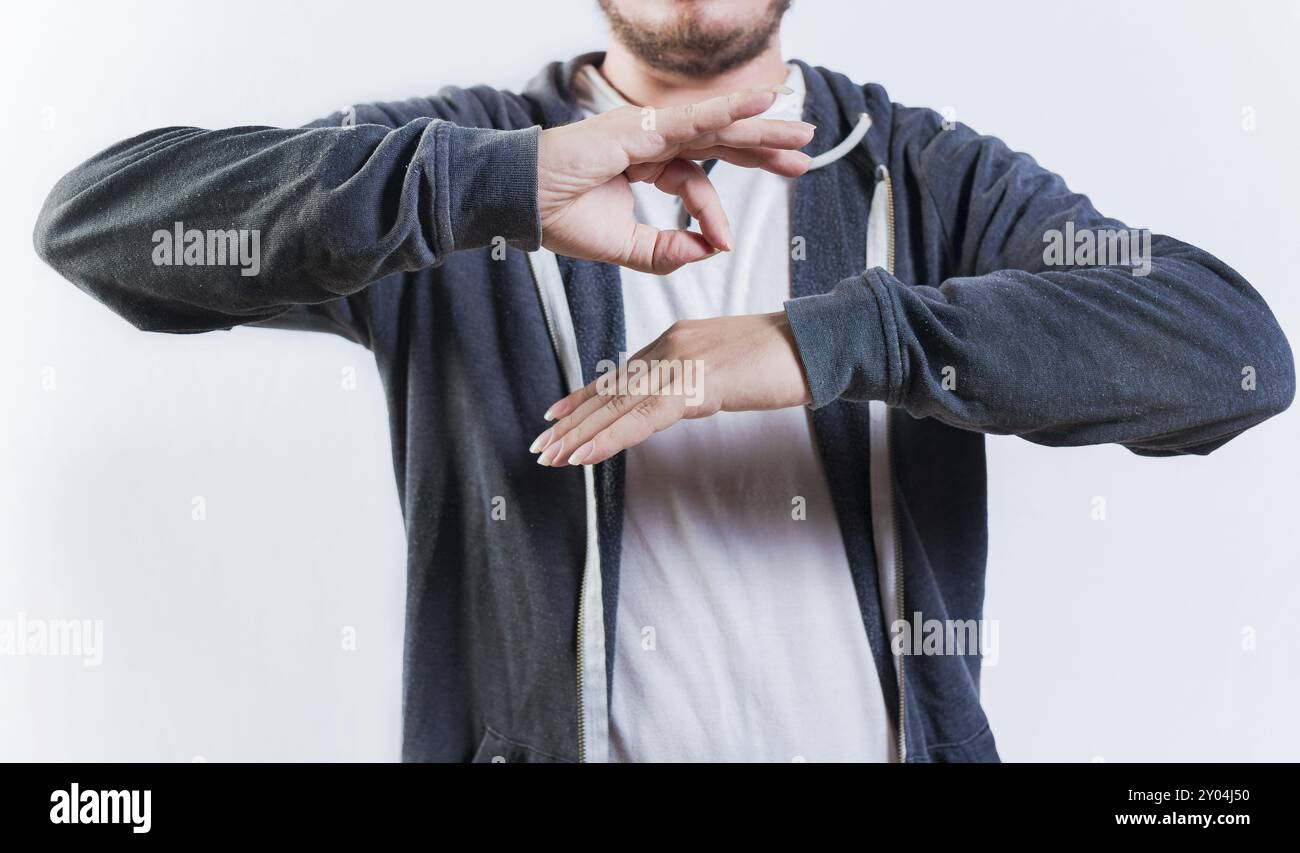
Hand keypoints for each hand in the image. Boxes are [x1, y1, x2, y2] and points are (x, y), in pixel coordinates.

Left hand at [530, 311, 811, 465]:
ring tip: (551, 456)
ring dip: (581, 434)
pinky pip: (642, 418)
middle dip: (573, 420)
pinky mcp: (696, 385)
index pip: (620, 374)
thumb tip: (680, 401)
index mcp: (676, 341)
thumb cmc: (784, 359)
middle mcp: (670, 347)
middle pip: (611, 390)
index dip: (585, 396)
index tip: (556, 414)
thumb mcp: (728, 367)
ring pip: (618, 405)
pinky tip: (586, 454)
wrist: (816, 343)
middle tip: (541, 444)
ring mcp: (681, 364)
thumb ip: (697, 380)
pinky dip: (610, 438)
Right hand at [537, 88, 813, 273]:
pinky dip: (729, 109)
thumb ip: (664, 252)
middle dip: (762, 149)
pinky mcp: (638, 127)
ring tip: (801, 133)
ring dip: (760, 129)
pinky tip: (762, 103)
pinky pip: (693, 118)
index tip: (720, 245)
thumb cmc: (557, 215)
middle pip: (718, 141)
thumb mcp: (623, 246)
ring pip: (714, 127)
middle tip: (804, 154)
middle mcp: (649, 140)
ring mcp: (644, 129)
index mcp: (643, 163)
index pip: (693, 181)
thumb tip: (708, 254)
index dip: (712, 214)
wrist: (517, 201)